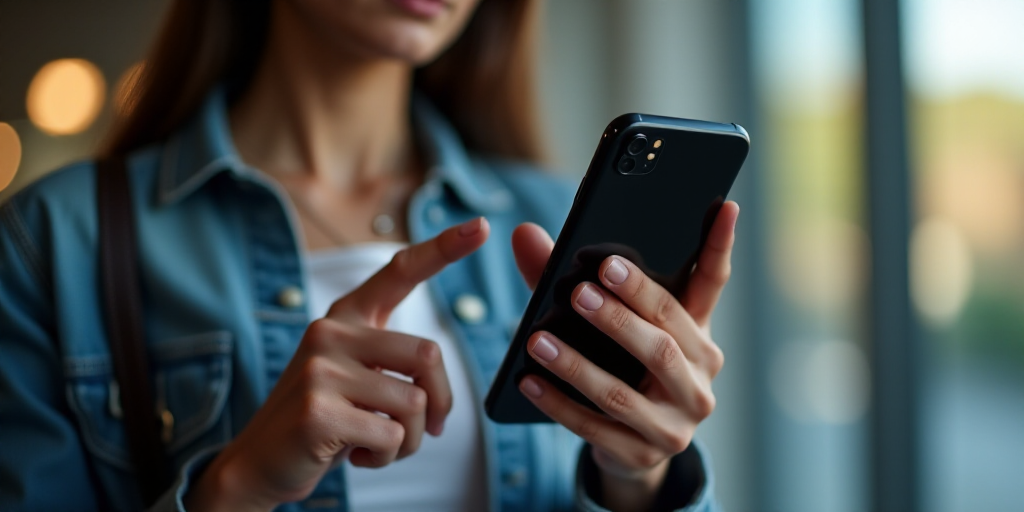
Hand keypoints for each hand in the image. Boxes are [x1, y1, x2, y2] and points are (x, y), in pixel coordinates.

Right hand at [184, 218, 489, 511]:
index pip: (400, 272)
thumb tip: (440, 394)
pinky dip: (387, 457)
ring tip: (378, 445)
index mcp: (345, 317)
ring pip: (413, 403)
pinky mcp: (318, 411)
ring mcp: (320, 369)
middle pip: (427, 354)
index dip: (443, 248)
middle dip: (440, 401)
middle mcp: (330, 332)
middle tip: (429, 428)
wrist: (260, 462)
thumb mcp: (356, 377)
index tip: (480, 226)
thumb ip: (393, 365)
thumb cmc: (325, 418)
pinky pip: (390, 436)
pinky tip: (357, 456)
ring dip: (409, 439)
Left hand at [511, 202, 738, 511]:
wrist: (632, 447)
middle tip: (582, 290)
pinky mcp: (645, 454)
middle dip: (622, 315)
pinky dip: (559, 404)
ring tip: (538, 340)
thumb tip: (523, 233)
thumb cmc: (621, 366)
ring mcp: (676, 423)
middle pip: (664, 343)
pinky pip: (596, 428)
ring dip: (577, 365)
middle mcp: (699, 378)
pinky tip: (529, 382)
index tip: (722, 204)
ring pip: (625, 392)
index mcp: (698, 335)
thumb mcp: (609, 323)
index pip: (713, 284)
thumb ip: (570, 278)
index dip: (720, 245)